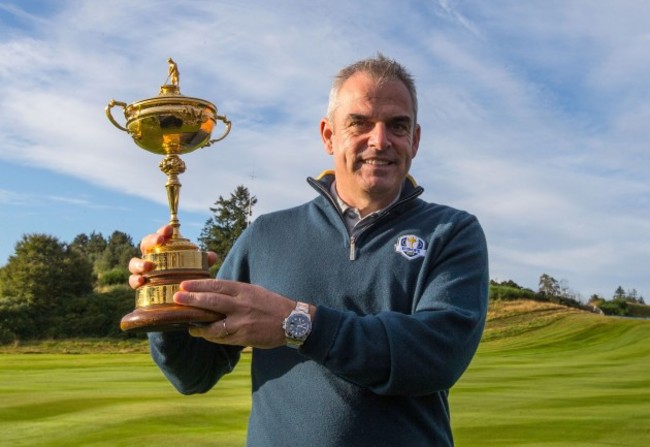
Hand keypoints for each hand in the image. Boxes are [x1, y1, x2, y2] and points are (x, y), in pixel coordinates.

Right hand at [127, 224, 217, 288]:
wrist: (178, 297)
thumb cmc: (186, 277)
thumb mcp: (197, 269)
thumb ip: (204, 261)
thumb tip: (212, 256)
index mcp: (164, 250)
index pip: (161, 236)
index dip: (163, 231)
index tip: (169, 229)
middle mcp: (151, 258)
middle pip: (145, 245)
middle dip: (151, 240)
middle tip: (160, 241)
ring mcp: (143, 271)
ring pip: (134, 263)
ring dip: (139, 263)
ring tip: (148, 266)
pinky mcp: (140, 285)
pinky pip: (132, 281)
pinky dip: (135, 280)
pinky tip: (141, 281)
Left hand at [175, 279, 304, 348]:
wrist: (292, 321)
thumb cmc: (273, 304)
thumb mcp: (255, 291)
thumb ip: (236, 292)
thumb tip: (216, 291)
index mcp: (244, 290)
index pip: (217, 285)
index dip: (199, 284)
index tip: (184, 284)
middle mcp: (241, 305)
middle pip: (211, 301)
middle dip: (192, 299)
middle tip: (176, 298)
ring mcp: (242, 322)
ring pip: (214, 324)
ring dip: (198, 325)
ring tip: (187, 325)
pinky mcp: (244, 337)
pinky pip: (223, 338)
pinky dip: (211, 336)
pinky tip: (204, 335)